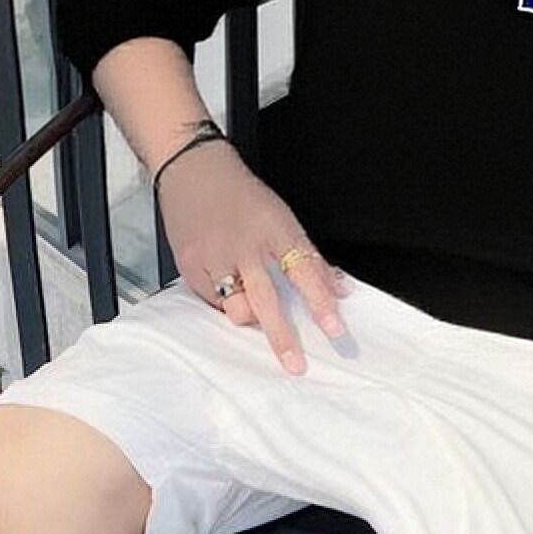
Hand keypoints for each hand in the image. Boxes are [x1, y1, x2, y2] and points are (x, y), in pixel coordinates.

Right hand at [156, 138, 345, 373]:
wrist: (191, 169)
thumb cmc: (242, 197)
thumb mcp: (282, 219)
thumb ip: (309, 258)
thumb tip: (342, 289)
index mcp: (274, 230)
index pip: (304, 270)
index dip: (320, 302)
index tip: (334, 329)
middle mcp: (245, 246)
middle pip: (266, 299)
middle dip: (282, 336)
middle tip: (296, 365)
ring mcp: (214, 257)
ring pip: (235, 307)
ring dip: (248, 314)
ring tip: (248, 300)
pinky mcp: (190, 267)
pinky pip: (213, 302)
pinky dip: (224, 300)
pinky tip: (223, 281)